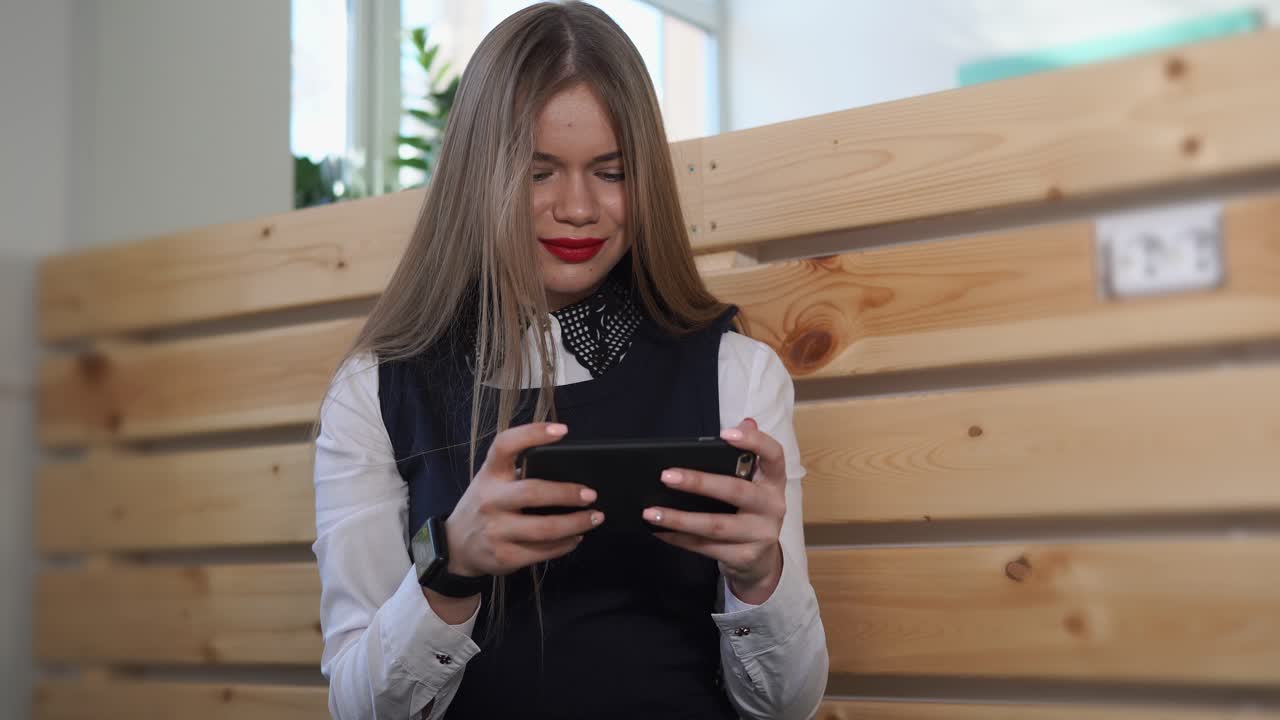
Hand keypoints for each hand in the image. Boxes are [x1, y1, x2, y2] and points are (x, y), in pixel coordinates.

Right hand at [446, 423, 604, 577]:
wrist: (456, 547)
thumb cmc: (484, 506)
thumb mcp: (491, 482)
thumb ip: (518, 474)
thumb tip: (567, 472)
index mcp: (490, 474)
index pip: (506, 445)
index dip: (533, 433)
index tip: (563, 430)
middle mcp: (490, 500)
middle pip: (533, 492)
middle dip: (567, 493)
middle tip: (591, 495)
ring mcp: (496, 531)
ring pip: (544, 529)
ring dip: (576, 524)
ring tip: (594, 518)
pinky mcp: (504, 557)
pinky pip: (542, 552)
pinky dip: (566, 544)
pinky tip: (576, 537)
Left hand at [643, 418, 786, 604]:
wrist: (761, 562)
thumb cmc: (749, 512)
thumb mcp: (753, 484)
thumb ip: (746, 456)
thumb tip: (745, 422)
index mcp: (773, 482)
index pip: (774, 455)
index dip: (754, 442)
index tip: (725, 434)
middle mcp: (772, 507)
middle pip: (736, 492)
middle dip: (699, 483)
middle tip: (666, 476)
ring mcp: (760, 535)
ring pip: (715, 526)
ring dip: (679, 518)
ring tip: (651, 512)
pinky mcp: (744, 558)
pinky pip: (705, 548)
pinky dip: (679, 539)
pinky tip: (660, 532)